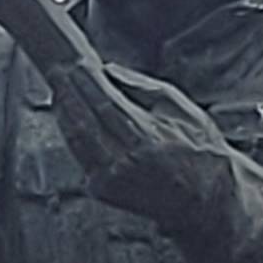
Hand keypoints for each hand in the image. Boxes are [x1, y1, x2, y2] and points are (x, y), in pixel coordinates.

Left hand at [39, 52, 231, 215]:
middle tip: (57, 72)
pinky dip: (71, 135)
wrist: (205, 197)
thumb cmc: (197, 147)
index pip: (105, 105)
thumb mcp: (179, 108)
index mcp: (146, 140)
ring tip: (58, 90)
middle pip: (84, 122)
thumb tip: (108, 69)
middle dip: (68, 94)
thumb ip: (141, 86)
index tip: (75, 65)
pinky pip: (79, 156)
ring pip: (77, 141)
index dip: (86, 85)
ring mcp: (111, 180)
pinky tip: (67, 116)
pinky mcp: (103, 191)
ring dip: (64, 114)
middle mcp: (125, 162)